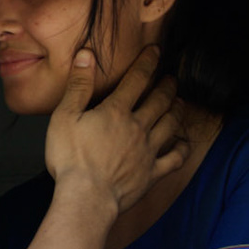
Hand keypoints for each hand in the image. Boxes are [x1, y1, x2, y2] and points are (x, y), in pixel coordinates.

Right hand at [43, 45, 188, 216]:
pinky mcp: (151, 173)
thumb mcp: (65, 117)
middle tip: (172, 78)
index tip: (156, 51)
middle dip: (167, 86)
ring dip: (177, 110)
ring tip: (180, 102)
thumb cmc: (71, 159)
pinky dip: (182, 149)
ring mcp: (147, 151)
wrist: (87, 198)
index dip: (148, 62)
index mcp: (116, 112)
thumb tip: (86, 55)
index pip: (137, 80)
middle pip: (159, 100)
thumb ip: (78, 85)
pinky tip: (183, 143)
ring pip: (170, 124)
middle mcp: (137, 127)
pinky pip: (174, 159)